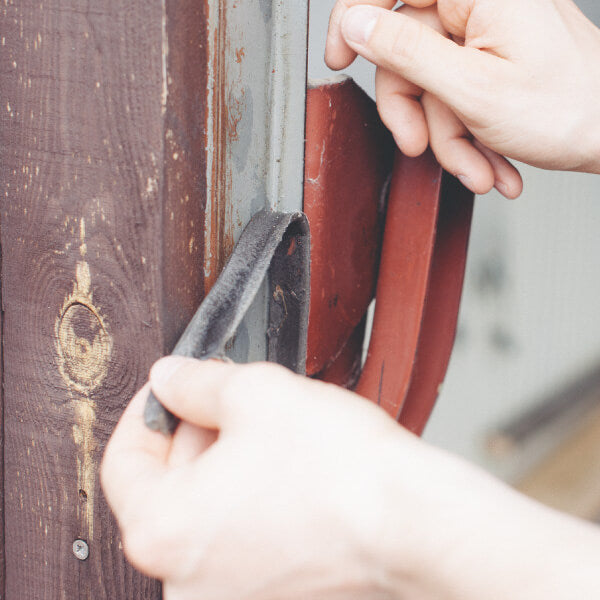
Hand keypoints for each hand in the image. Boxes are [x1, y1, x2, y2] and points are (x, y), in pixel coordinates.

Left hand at [102, 358, 423, 598]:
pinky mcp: (271, 598)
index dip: (146, 411)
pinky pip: (239, 539)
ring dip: (223, 465)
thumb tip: (169, 379)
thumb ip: (195, 383)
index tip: (169, 389)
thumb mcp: (253, 393)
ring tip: (266, 431)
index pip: (123, 462)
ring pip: (205, 514)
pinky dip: (249, 500)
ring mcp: (230, 599)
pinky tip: (285, 470)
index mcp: (163, 533)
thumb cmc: (340, 468)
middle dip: (192, 434)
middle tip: (226, 398)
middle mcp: (186, 583)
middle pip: (166, 488)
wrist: (415, 524)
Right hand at [326, 0, 599, 196]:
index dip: (353, 19)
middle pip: (405, 50)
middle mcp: (479, 2)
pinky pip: (451, 94)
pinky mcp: (489, 57)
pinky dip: (464, 135)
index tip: (338, 60)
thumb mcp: (472, 90)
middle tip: (420, 146)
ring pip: (428, 83)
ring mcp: (484, 31)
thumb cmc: (566, 110)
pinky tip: (488, 161)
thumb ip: (406, 51)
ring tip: (477, 169)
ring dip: (446, 137)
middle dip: (415, 112)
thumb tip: (355, 25)